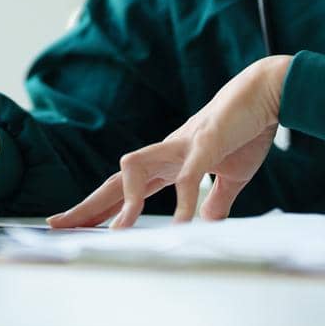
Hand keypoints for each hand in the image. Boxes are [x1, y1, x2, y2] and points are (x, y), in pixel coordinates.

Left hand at [47, 55, 291, 228]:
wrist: (266, 93)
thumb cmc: (246, 130)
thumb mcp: (230, 176)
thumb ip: (215, 200)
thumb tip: (204, 222)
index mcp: (169, 162)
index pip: (124, 189)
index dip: (99, 207)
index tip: (72, 224)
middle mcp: (166, 153)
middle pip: (117, 180)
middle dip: (89, 204)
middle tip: (58, 225)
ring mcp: (182, 146)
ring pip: (136, 167)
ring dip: (126, 200)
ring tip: (119, 233)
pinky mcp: (204, 145)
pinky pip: (188, 177)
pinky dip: (183, 203)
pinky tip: (182, 226)